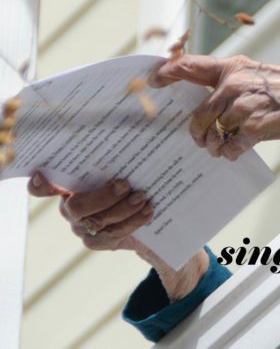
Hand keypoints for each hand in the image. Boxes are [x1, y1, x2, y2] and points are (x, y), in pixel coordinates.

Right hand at [28, 172, 208, 298]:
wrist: (143, 213)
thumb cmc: (130, 180)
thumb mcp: (123, 167)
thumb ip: (118, 158)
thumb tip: (136, 129)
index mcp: (70, 185)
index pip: (44, 187)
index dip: (40, 185)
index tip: (41, 175)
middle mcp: (71, 207)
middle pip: (76, 207)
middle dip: (102, 197)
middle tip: (124, 185)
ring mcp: (82, 226)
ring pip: (98, 222)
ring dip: (124, 209)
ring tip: (142, 197)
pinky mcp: (97, 241)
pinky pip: (113, 234)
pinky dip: (134, 221)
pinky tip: (148, 211)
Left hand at [151, 52, 279, 159]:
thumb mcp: (255, 74)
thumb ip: (228, 84)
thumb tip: (204, 103)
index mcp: (231, 68)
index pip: (187, 66)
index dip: (165, 73)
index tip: (151, 81)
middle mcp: (232, 84)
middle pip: (196, 116)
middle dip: (195, 133)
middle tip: (201, 140)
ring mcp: (243, 105)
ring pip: (211, 134)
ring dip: (214, 145)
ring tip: (224, 146)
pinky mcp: (255, 126)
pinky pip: (230, 148)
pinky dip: (232, 153)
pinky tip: (240, 149)